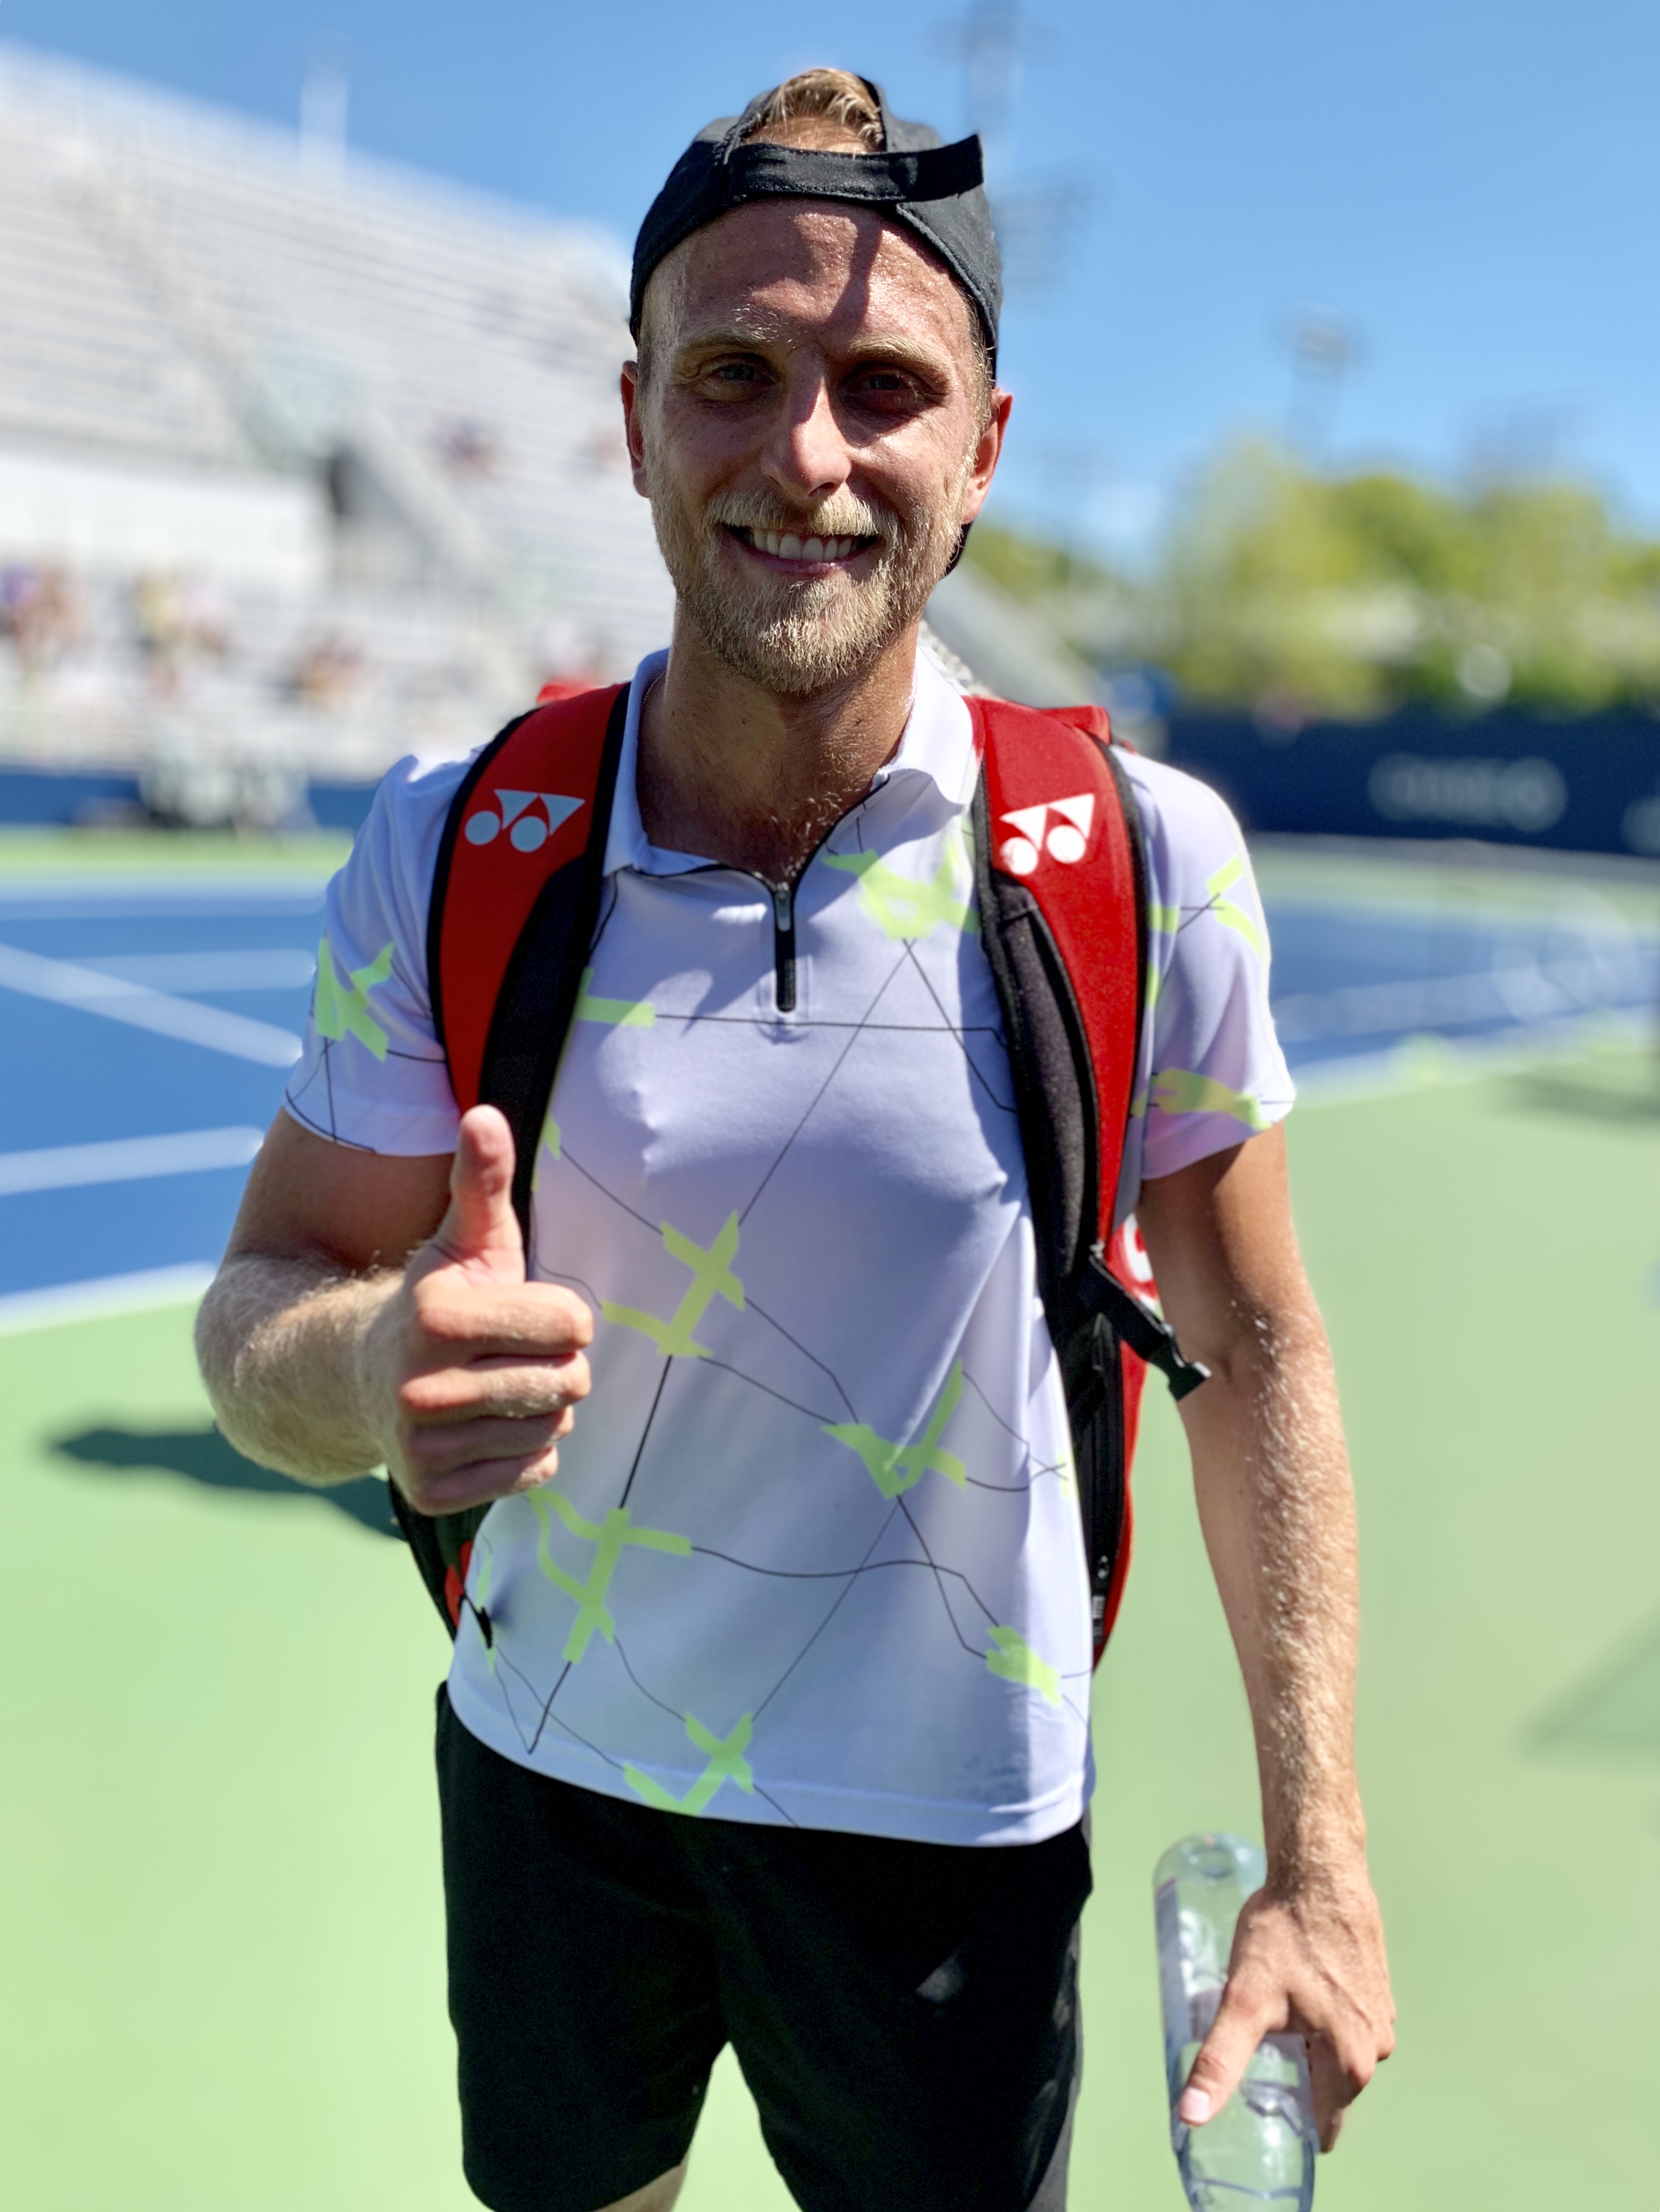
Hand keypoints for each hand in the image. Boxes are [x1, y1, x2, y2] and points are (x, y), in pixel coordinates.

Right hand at [365, 1105, 591, 1513]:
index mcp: (438, 1319)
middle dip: (555, 1363)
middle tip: (511, 1353)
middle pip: (569, 1381)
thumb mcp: (463, 1240)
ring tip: (495, 1386)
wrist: (356, 1376)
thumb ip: (480, 1181)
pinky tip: (485, 1427)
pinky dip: (523, 1454)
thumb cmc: (435, 1301)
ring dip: (539, 1408)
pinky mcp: (432, 1492)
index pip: (573, 1325)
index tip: (525, 1312)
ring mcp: (424, 1446)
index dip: (561, 1316)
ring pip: (553, 1428)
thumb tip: (483, 1115)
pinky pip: (533, 1473)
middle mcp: (424, 1388)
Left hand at [1177, 1861, 1393, 2151]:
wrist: (1317, 1872)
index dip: (1287, 2123)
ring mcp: (1382, 2017)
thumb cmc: (1283, 1935)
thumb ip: (1221, 2063)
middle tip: (1257, 2057)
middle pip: (1329, 2091)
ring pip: (1338, 2055)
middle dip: (1295, 2082)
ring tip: (1274, 2024)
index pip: (1321, 2125)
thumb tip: (1192, 2117)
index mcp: (1350, 2063)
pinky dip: (1324, 2021)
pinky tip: (1296, 1997)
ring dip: (1310, 2049)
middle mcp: (1376, 2047)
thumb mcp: (1244, 2002)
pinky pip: (1348, 2024)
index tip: (1259, 2114)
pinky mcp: (1378, 1989)